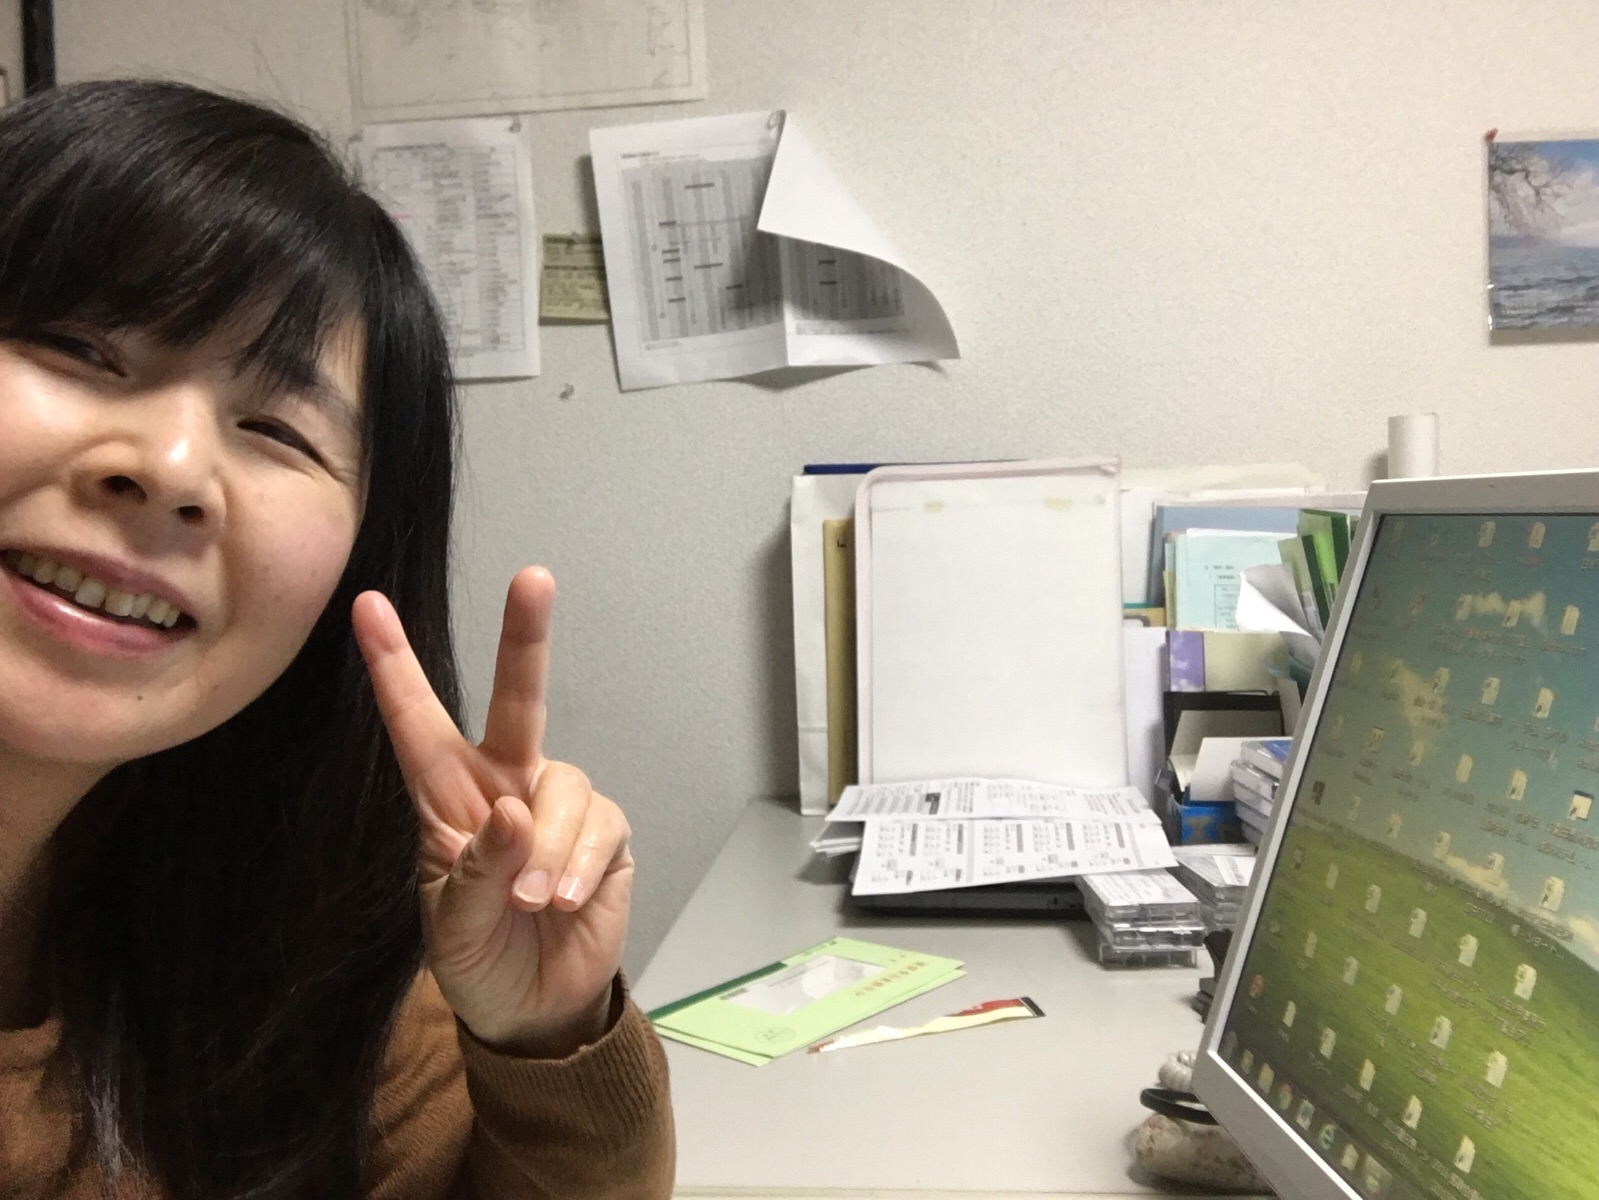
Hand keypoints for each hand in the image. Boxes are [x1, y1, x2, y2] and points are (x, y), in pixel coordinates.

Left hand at [352, 567, 633, 1056]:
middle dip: (525, 639)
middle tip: (534, 578)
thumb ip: (472, 871)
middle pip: (518, 701)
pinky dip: (576, 865)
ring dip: (546, 848)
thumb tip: (514, 813)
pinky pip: (598, 827)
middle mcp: (506, 786)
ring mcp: (559, 806)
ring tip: (532, 900)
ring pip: (563, 787)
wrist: (534, 1010)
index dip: (394, 666)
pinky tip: (562, 900)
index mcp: (448, 799)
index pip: (417, 724)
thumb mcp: (448, 927)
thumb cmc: (477, 958)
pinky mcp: (605, 834)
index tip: (366, 606)